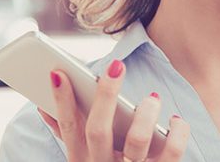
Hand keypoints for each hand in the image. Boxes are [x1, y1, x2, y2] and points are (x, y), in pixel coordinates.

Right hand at [37, 59, 190, 161]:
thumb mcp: (82, 159)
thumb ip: (66, 132)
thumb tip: (42, 106)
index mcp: (82, 159)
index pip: (68, 127)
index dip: (60, 101)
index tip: (58, 72)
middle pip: (98, 130)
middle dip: (105, 96)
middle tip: (116, 66)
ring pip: (136, 141)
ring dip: (144, 114)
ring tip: (152, 97)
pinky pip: (171, 152)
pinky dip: (177, 133)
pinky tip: (176, 120)